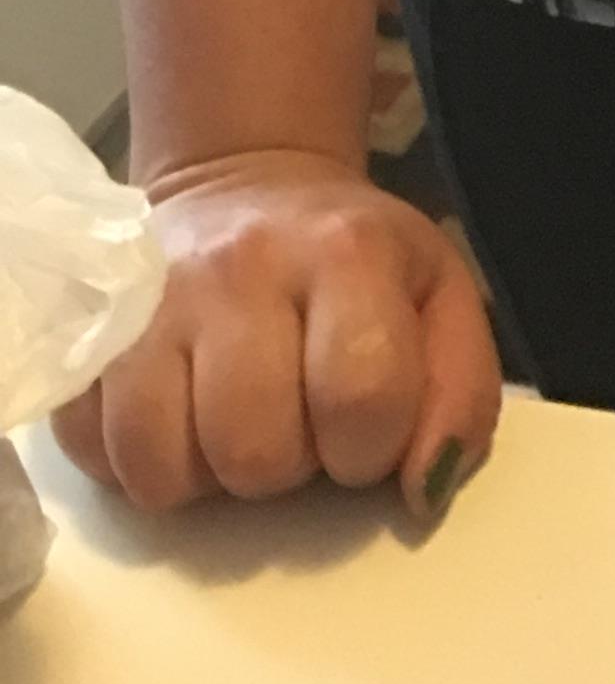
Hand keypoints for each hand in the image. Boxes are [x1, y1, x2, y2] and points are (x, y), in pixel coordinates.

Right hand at [48, 149, 502, 523]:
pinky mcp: (86, 336)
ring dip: (209, 474)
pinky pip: (96, 454)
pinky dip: (140, 464)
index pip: (362, 399)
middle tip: (297, 422)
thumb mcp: (440, 298)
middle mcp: (241, 268)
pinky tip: (181, 422)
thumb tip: (423, 496)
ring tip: (238, 424)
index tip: (365, 432)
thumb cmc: (358, 262)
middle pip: (255, 449)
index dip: (371, 448)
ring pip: (166, 466)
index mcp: (348, 252)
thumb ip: (460, 395)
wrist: (248, 187)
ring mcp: (151, 301)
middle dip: (288, 465)